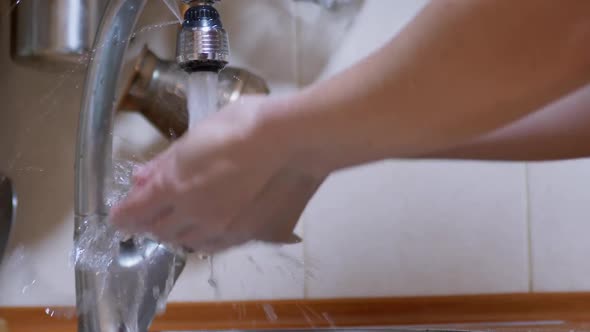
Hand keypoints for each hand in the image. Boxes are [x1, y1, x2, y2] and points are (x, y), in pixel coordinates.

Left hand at [110, 96, 323, 252]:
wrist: (293, 141)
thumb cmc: (246, 125)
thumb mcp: (198, 134)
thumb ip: (167, 161)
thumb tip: (141, 179)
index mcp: (176, 185)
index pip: (135, 211)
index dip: (122, 215)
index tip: (118, 215)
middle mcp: (194, 214)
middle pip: (158, 231)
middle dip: (148, 223)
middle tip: (148, 213)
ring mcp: (222, 228)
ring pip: (186, 242)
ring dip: (175, 233)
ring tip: (178, 220)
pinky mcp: (245, 234)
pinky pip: (214, 246)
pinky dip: (202, 239)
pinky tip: (207, 228)